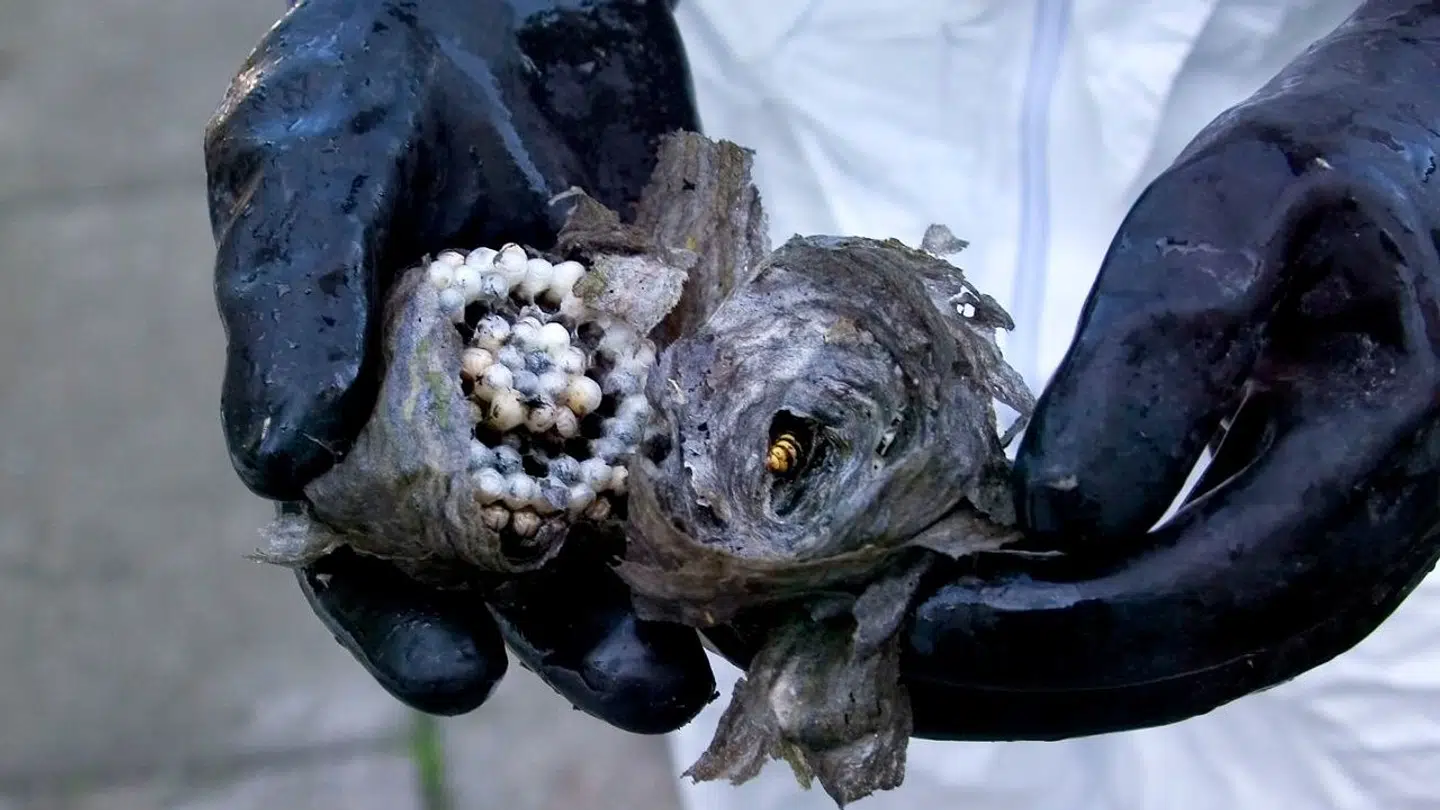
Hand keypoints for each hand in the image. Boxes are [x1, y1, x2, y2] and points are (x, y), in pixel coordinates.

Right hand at [207, 0, 713, 727]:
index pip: (374, 551)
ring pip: (627, 517)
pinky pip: (708, 430)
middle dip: (578, 638)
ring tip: (731, 649)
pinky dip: (746, 482)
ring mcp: (586, 390)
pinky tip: (787, 535)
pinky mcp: (673, 347)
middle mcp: (482, 424)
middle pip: (524, 562)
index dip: (405, 621)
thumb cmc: (370, 82)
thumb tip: (284, 462)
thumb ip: (292, 308)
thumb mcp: (310, 176)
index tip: (454, 675)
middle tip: (646, 698)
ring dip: (677, 591)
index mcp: (370, 415)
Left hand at [705, 1, 1439, 740]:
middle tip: (866, 661)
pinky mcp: (1284, 567)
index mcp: (1367, 450)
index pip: (1200, 590)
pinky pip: (1176, 645)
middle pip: (1177, 664)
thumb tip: (1058, 513)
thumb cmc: (1315, 177)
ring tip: (885, 670)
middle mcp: (1361, 544)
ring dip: (1025, 688)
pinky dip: (1062, 658)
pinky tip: (965, 644)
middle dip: (1014, 677)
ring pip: (1172, 675)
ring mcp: (1330, 569)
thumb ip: (1159, 348)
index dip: (1054, 626)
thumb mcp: (1238, 210)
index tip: (919, 620)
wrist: (1407, 188)